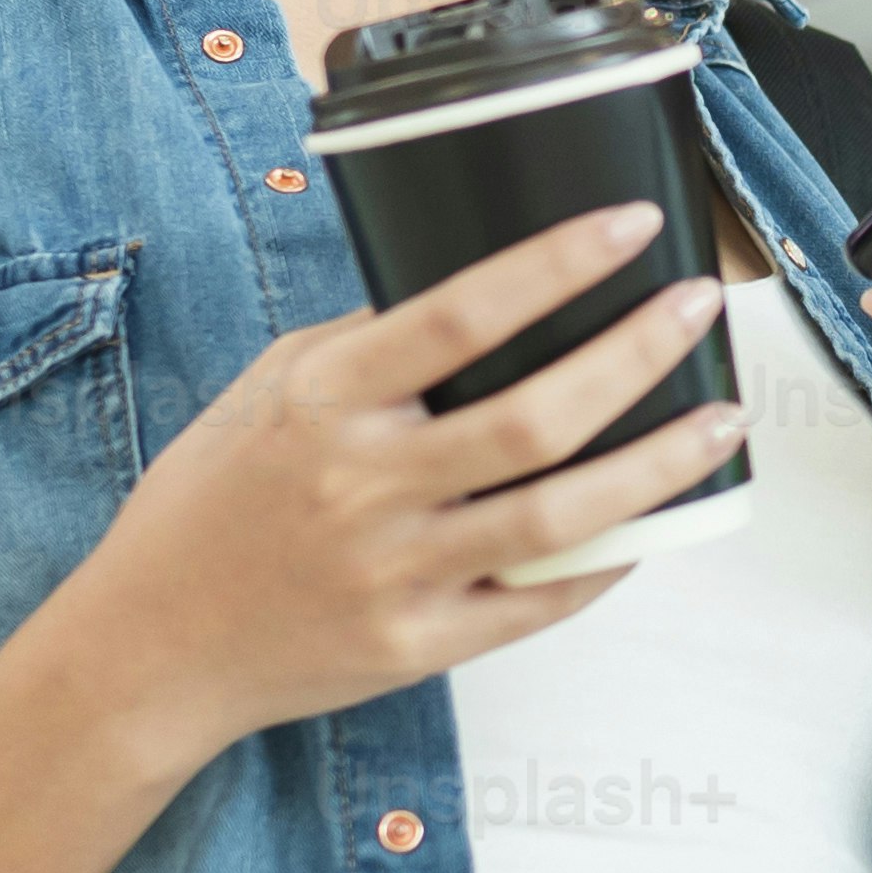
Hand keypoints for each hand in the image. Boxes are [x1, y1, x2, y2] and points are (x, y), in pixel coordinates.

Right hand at [47, 205, 743, 754]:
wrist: (149, 647)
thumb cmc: (212, 502)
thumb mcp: (267, 391)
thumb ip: (365, 345)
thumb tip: (482, 287)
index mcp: (324, 400)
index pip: (459, 314)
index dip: (557, 264)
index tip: (631, 224)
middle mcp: (362, 484)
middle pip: (533, 416)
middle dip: (636, 354)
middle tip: (698, 309)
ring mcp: (394, 572)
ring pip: (559, 516)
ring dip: (658, 464)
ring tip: (722, 420)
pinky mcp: (417, 645)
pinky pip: (539, 600)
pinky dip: (607, 561)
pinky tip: (656, 524)